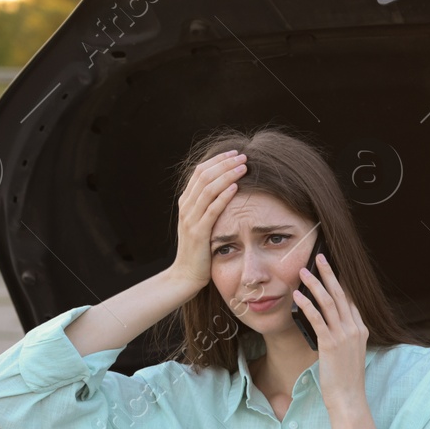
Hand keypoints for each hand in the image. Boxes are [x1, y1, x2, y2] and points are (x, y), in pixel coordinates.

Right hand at [167, 150, 246, 288]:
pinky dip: (224, 196)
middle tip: (243, 155)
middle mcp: (186, 207)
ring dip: (227, 175)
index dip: (217, 160)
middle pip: (204, 175)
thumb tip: (226, 189)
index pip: (200, 171)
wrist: (185, 275)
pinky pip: (211, 210)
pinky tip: (236, 187)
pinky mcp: (198, 233)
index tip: (234, 153)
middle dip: (224, 163)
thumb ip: (208, 207)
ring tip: (244, 167)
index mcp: (186, 202)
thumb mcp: (201, 224)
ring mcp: (191, 219)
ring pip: (208, 189)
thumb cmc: (199, 250)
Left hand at [293, 251, 369, 412]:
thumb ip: (342, 337)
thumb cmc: (346, 380)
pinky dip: (307, 305)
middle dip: (329, 274)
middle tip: (320, 257)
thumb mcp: (348, 354)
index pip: (350, 300)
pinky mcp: (331, 343)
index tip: (332, 269)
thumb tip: (326, 325)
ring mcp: (344, 335)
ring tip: (303, 271)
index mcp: (360, 330)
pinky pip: (317, 319)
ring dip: (315, 284)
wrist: (349, 398)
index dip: (340, 282)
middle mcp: (354, 329)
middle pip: (340, 294)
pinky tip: (297, 296)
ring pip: (328, 302)